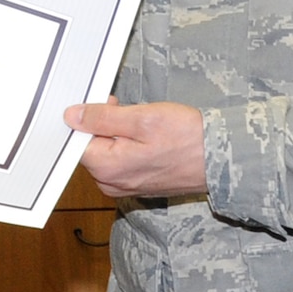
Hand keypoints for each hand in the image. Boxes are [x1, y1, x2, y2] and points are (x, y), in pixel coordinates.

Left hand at [65, 100, 206, 198]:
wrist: (220, 159)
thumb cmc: (186, 138)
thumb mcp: (142, 118)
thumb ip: (103, 118)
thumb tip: (73, 116)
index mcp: (107, 168)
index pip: (77, 140)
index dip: (90, 117)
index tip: (109, 105)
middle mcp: (111, 183)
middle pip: (91, 147)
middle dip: (105, 126)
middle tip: (130, 112)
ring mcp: (125, 187)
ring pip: (107, 153)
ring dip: (119, 135)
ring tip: (145, 126)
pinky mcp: (137, 185)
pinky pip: (122, 162)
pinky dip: (130, 147)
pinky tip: (150, 139)